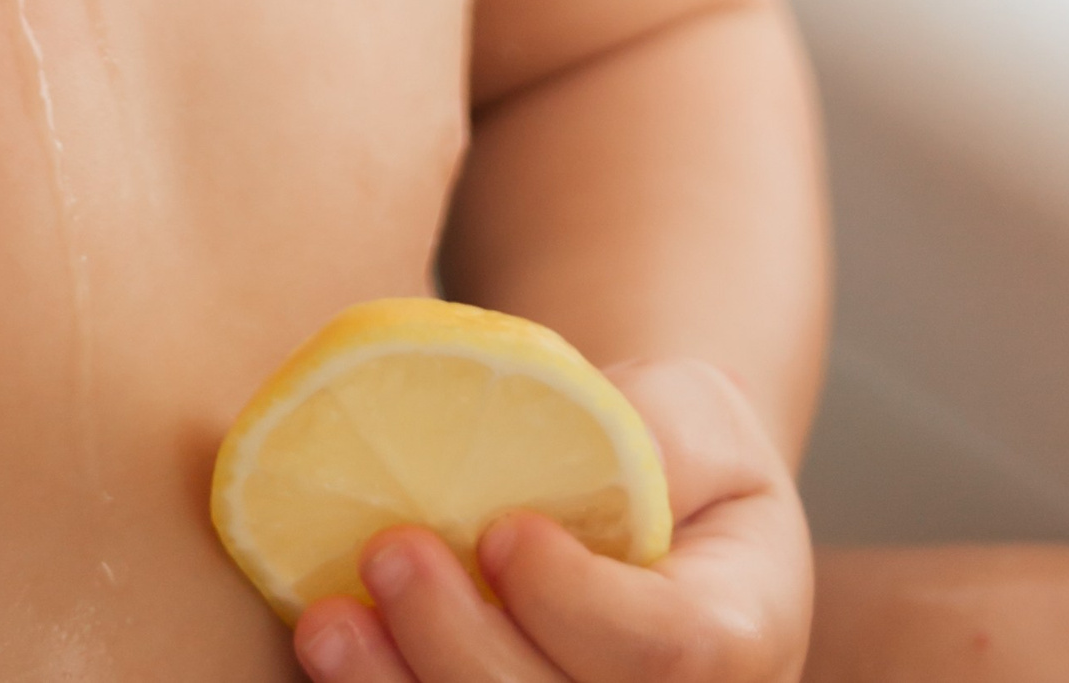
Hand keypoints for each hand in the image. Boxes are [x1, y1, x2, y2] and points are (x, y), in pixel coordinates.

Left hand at [293, 358, 811, 682]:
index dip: (576, 605)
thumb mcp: (693, 410)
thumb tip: (585, 443)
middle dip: (466, 650)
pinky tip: (328, 659)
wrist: (639, 500)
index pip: (667, 651)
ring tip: (330, 624)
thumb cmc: (668, 446)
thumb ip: (658, 433)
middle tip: (391, 553)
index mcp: (740, 636)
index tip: (503, 531)